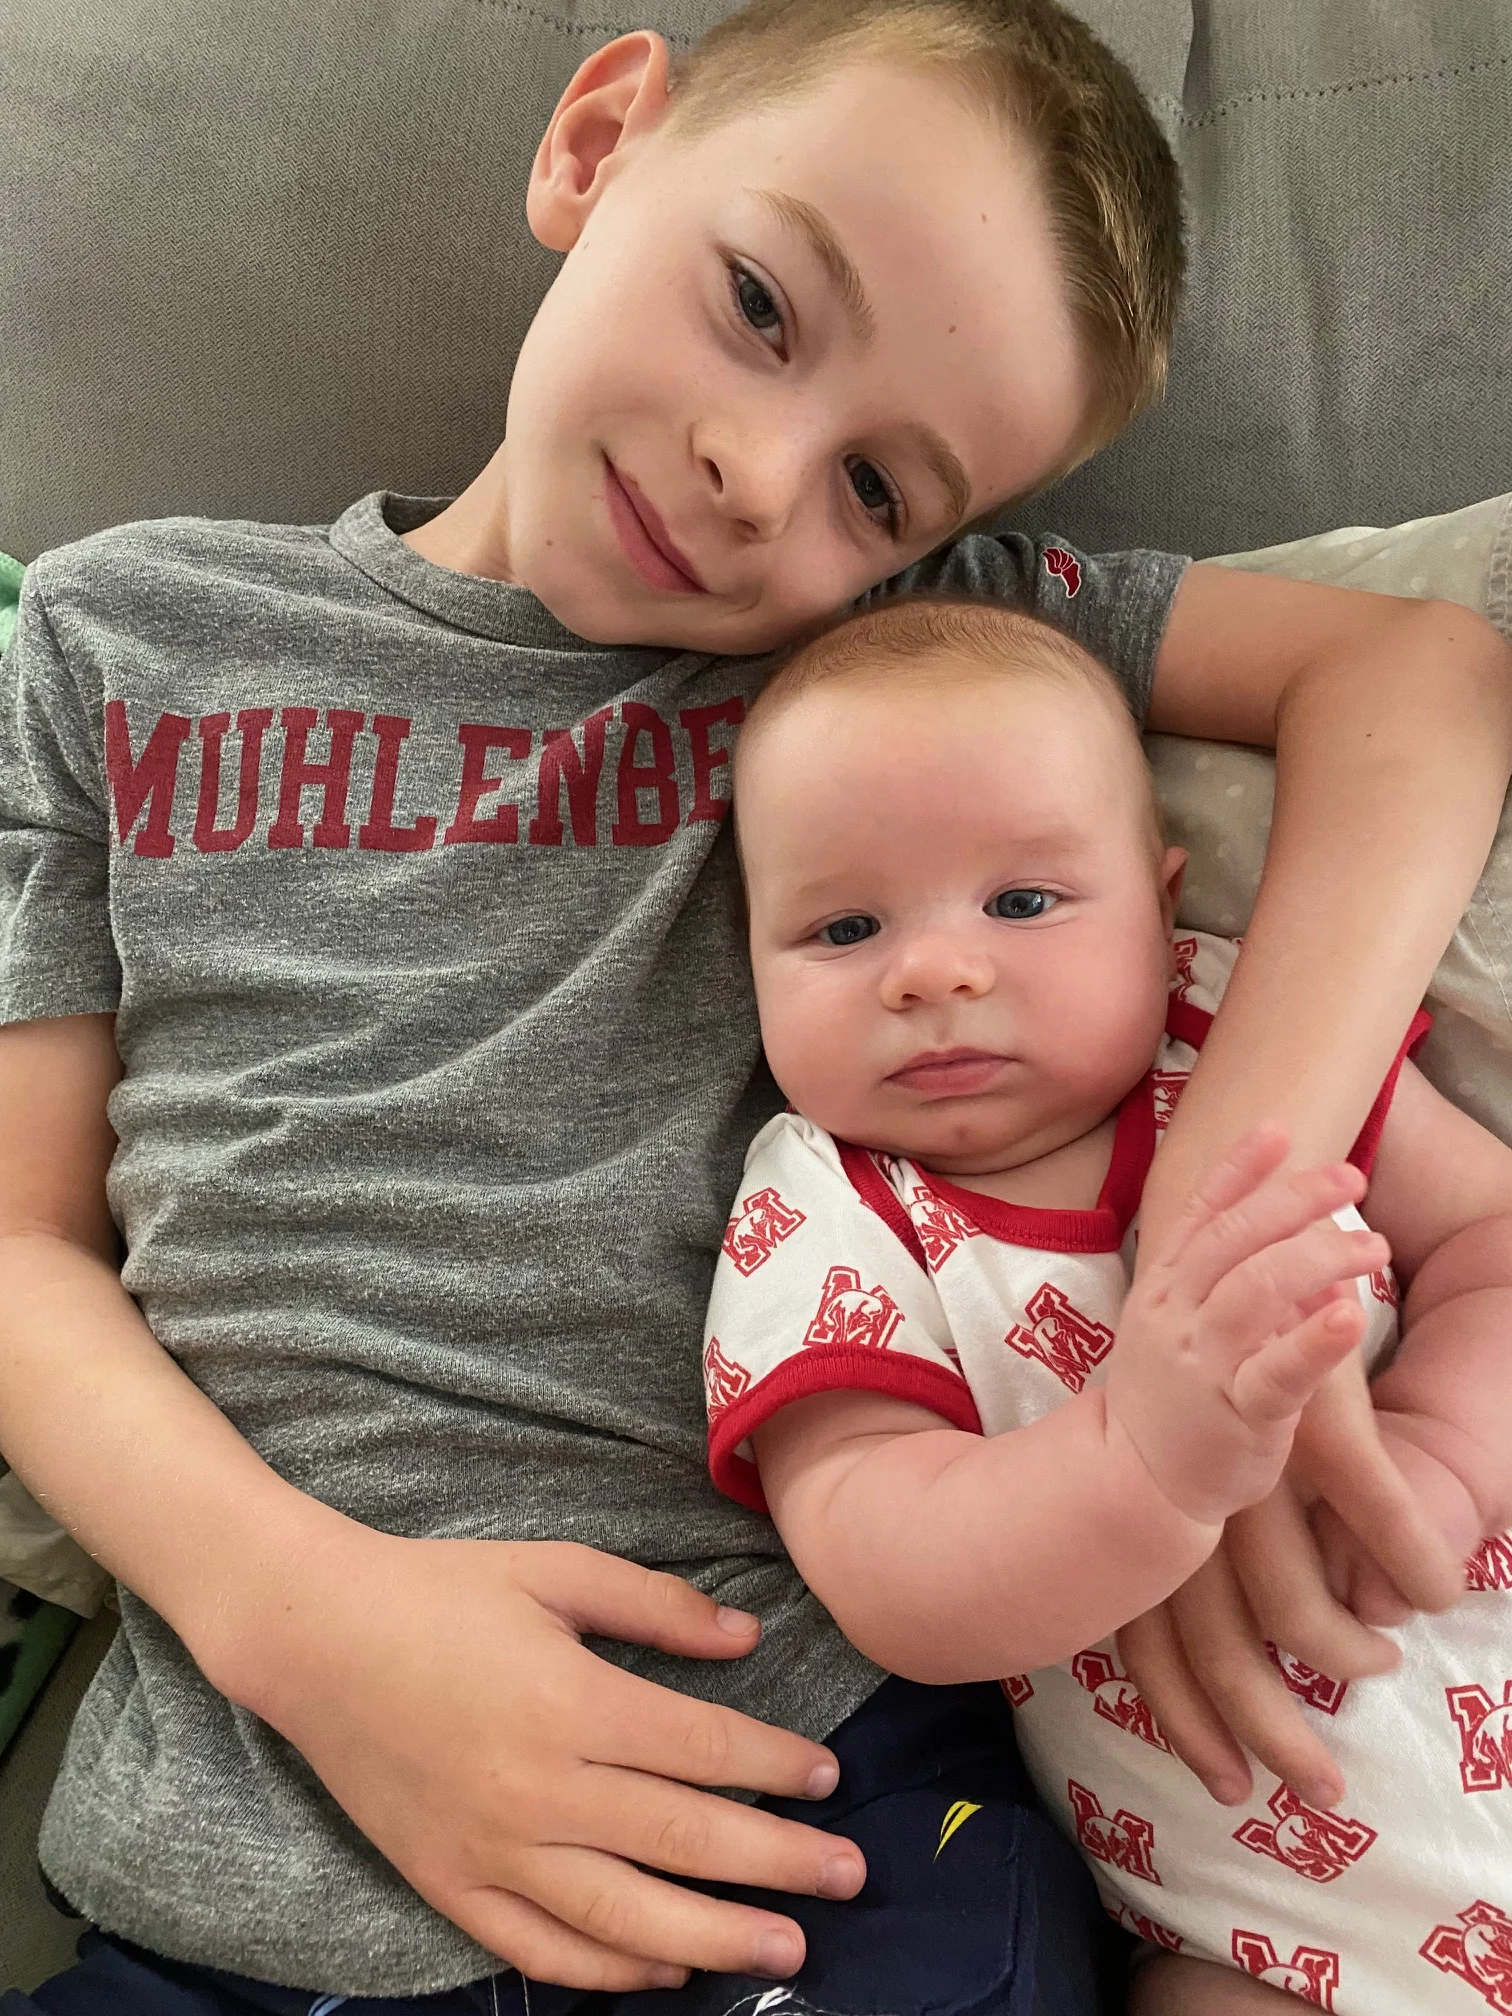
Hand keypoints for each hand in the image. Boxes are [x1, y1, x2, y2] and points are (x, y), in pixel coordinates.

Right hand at [222, 1531, 864, 1991]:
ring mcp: (492, 1850)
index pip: (703, 1752)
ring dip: (716, 1939)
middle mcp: (539, 1791)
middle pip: (685, 1842)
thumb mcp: (556, 1571)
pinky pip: (541, 1950)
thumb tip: (747, 1639)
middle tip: (850, 1877)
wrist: (313, 1637)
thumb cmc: (442, 1591)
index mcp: (572, 1704)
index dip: (776, 1768)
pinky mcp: (449, 1886)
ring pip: (624, 1917)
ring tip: (790, 1950)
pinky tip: (667, 1970)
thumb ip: (656, 1607)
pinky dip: (610, 1971)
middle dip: (779, 1864)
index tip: (830, 1778)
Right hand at [1106, 1126, 1385, 1526]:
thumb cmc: (1169, 1395)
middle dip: (1295, 1199)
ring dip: (1320, 1257)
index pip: (1202, 1212)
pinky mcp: (1236, 1414)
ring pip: (1258, 1291)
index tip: (1281, 1131)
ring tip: (1375, 1246)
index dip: (1239, 1168)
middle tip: (1350, 1179)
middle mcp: (1177, 1315)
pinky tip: (1347, 1316)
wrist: (1133, 1480)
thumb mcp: (1175, 1321)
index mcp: (1164, 1286)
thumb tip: (1300, 1243)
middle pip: (1236, 1240)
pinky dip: (1313, 1340)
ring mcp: (1203, 1363)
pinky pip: (1277, 1372)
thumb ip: (1223, 1278)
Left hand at [1117, 1396, 1478, 1811]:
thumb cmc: (1228, 1380)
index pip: (1146, 1643)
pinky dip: (1418, 1569)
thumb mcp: (1204, 1477)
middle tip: (1319, 1788)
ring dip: (1350, 1654)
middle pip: (1217, 1646)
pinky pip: (1382, 1523)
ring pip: (1300, 1607)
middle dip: (1268, 1732)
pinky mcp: (1321, 1422)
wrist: (1240, 1243)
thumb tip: (1274, 1643)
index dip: (1183, 1720)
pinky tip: (1438, 1591)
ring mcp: (1252, 1465)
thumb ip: (1223, 1560)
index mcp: (1153, 1513)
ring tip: (1380, 1659)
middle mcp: (1190, 1497)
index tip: (1223, 1784)